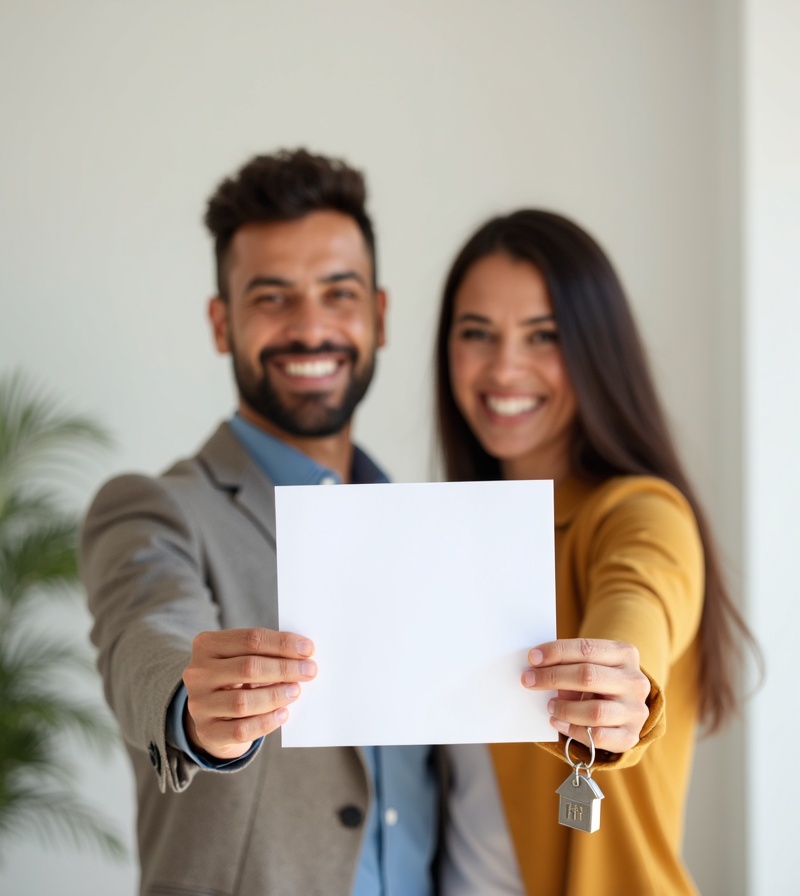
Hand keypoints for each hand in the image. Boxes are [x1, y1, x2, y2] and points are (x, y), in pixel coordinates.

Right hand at [182, 628, 316, 759]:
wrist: (214, 715)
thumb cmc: (237, 679)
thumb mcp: (244, 658)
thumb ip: (267, 653)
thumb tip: (304, 653)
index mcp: (207, 645)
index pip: (250, 639)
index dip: (282, 643)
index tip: (308, 649)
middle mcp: (197, 673)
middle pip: (248, 667)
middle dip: (284, 668)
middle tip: (309, 671)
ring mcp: (199, 704)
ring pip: (243, 701)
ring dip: (276, 695)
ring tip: (296, 691)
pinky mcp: (207, 732)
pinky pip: (241, 730)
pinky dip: (266, 722)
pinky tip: (283, 714)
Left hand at [521, 638, 649, 754]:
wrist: (623, 708)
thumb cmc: (598, 680)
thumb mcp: (590, 664)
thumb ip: (570, 664)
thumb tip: (536, 668)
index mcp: (625, 654)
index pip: (587, 649)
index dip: (557, 652)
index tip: (533, 657)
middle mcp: (635, 682)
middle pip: (588, 676)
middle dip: (553, 678)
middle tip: (528, 680)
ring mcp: (635, 711)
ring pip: (594, 711)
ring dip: (564, 708)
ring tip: (549, 705)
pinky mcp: (630, 736)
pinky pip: (597, 737)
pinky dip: (573, 730)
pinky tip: (558, 722)